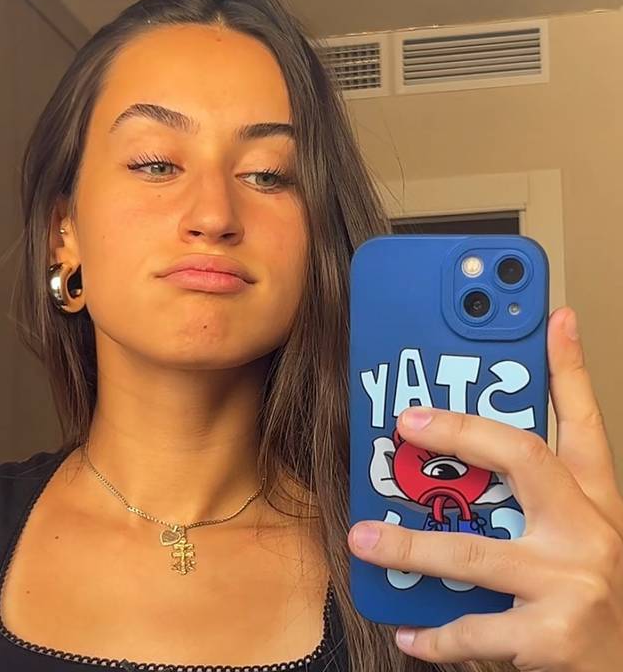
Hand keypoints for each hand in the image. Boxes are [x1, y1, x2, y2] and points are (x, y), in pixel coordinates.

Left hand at [348, 306, 622, 670]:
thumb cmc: (585, 590)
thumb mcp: (572, 531)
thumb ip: (530, 492)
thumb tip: (466, 455)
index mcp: (592, 499)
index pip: (583, 421)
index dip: (570, 367)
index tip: (553, 318)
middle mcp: (589, 530)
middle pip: (523, 457)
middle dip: (461, 430)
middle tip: (405, 420)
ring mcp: (574, 582)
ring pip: (473, 550)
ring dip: (410, 545)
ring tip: (363, 539)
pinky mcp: (554, 636)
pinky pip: (474, 628)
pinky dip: (435, 635)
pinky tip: (407, 631)